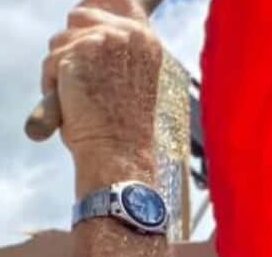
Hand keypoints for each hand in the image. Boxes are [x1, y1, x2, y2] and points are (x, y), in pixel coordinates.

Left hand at [41, 0, 161, 191]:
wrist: (121, 154)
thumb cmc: (125, 128)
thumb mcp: (131, 78)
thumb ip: (118, 47)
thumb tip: (86, 13)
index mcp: (148, 41)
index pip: (121, 0)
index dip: (99, 13)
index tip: (90, 17)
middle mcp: (129, 35)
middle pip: (81, 16)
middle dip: (75, 47)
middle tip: (90, 84)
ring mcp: (104, 42)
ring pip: (61, 40)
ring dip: (63, 69)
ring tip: (84, 99)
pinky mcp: (78, 53)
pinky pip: (51, 61)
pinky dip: (53, 84)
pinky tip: (74, 105)